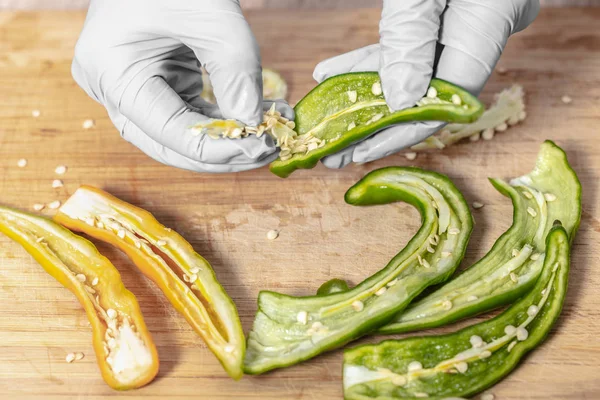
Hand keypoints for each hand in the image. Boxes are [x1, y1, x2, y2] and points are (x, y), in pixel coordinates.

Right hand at [72, 0, 292, 172]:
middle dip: (220, 154)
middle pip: (168, 143)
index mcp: (111, 71)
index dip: (217, 150)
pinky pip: (185, 113)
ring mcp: (130, 85)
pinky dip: (219, 120)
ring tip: (269, 135)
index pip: (167, 133)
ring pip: (178, 133)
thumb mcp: (213, 15)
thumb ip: (236, 71)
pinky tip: (254, 119)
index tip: (261, 148)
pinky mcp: (151, 81)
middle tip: (266, 151)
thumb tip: (255, 124)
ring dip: (224, 140)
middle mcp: (112, 86)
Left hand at [313, 0, 538, 168]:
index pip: (444, 101)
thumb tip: (398, 100)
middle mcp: (480, 31)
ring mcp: (464, 22)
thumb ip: (412, 38)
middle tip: (334, 150)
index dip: (401, 132)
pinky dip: (374, 59)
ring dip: (367, 95)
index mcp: (486, 25)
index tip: (360, 151)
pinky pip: (409, 45)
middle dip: (376, 124)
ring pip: (413, 72)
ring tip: (326, 117)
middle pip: (426, 95)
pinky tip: (333, 72)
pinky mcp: (447, 12)